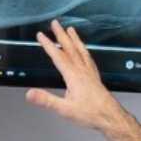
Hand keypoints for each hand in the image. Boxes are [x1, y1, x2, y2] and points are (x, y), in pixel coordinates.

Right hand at [26, 19, 140, 140]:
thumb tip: (30, 94)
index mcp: (74, 76)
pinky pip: (88, 58)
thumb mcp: (64, 109)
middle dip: (61, 35)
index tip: (41, 35)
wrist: (110, 117)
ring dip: (74, 39)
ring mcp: (90, 73)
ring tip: (71, 29)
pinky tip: (84, 50)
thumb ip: (46, 100)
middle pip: (70, 48)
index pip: (58, 56)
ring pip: (81, 51)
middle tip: (56, 23)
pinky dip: (84, 50)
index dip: (48, 45)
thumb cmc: (90, 113)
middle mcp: (82, 71)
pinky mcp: (95, 77)